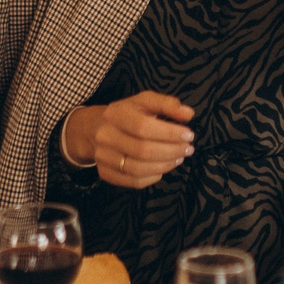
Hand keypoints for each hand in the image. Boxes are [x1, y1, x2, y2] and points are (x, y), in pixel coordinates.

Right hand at [64, 92, 195, 187]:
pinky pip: (133, 181)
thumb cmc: (127, 114)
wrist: (95, 128)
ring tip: (178, 158)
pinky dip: (152, 178)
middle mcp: (105, 136)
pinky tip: (162, 169)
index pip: (143, 126)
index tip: (188, 135)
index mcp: (116, 113)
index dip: (169, 133)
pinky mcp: (105, 172)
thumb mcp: (145, 101)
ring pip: (138, 169)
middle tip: (188, 149)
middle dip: (171, 151)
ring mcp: (103, 156)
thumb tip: (188, 114)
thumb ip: (167, 104)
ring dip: (165, 166)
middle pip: (142, 150)